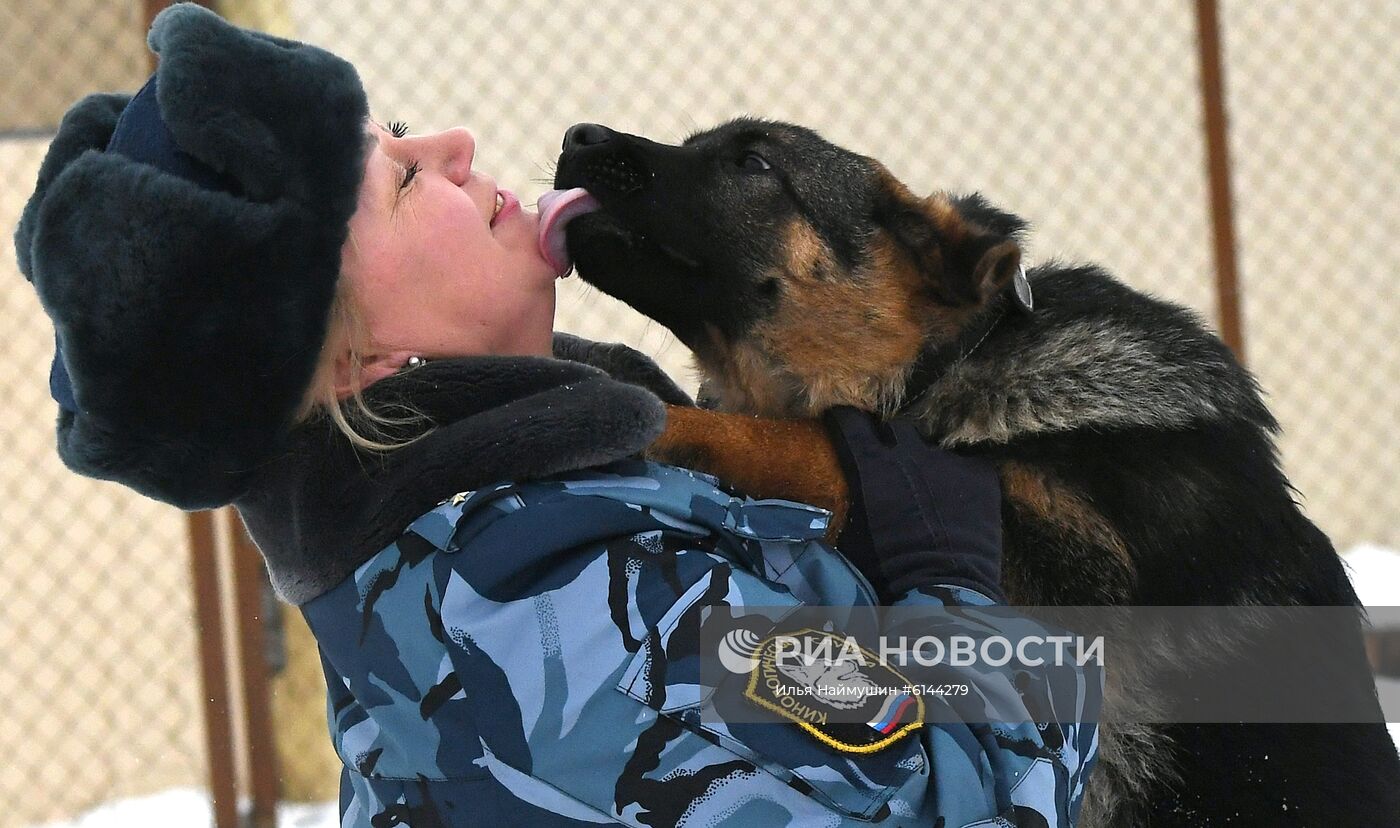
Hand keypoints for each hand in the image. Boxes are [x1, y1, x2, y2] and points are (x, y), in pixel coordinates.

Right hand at [821, 406, 1003, 603]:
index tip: (843, 425)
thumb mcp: (851, 535)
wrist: (943, 594)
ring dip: (926, 464)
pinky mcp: (980, 475)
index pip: (850, 421)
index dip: (846, 421)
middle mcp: (909, 454)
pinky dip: (960, 479)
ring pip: (933, 449)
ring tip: (929, 489)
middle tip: (889, 461)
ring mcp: (948, 462)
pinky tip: (959, 501)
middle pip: (895, 428)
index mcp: (870, 466)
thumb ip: (846, 503)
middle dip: (889, 440)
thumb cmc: (887, 573)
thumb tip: (831, 495)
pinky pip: (966, 466)